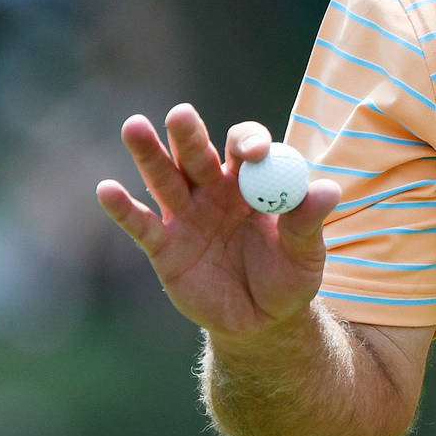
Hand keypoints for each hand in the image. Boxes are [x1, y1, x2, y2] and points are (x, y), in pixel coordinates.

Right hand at [96, 106, 342, 340]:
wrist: (262, 321)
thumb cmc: (288, 277)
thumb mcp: (306, 253)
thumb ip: (309, 221)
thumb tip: (328, 190)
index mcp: (252, 182)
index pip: (245, 149)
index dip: (248, 144)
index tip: (253, 153)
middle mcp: (214, 190)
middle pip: (198, 154)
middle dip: (189, 135)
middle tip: (180, 115)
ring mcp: (185, 216)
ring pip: (164, 178)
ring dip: (149, 154)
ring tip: (134, 126)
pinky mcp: (163, 246)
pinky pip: (141, 224)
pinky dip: (123, 208)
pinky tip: (107, 190)